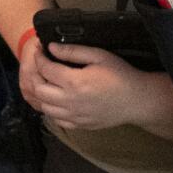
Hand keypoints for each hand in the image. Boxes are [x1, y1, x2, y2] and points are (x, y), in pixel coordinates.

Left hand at [25, 41, 148, 131]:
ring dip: (41, 94)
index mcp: (74, 82)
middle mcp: (70, 101)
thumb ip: (73, 51)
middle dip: (35, 75)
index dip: (39, 57)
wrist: (137, 100)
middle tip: (40, 66)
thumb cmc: (121, 75)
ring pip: (44, 107)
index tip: (40, 50)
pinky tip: (58, 100)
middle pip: (39, 90)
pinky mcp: (79, 125)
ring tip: (47, 82)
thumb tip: (51, 47)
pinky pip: (56, 120)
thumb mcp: (99, 56)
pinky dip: (51, 109)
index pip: (45, 69)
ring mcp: (74, 116)